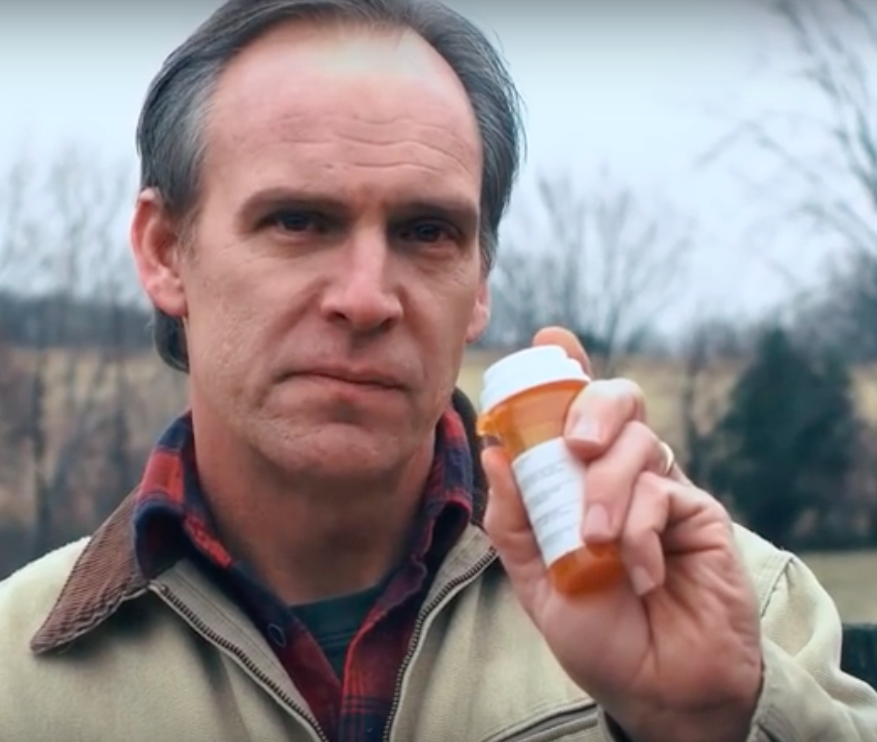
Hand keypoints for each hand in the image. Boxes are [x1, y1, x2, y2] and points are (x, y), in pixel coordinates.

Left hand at [480, 327, 763, 741]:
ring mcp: (663, 489)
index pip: (572, 410)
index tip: (550, 337)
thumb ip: (514, 520)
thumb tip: (494, 452)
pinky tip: (640, 574)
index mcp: (576, 482)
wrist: (655, 686)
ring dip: (607, 489)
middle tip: (573, 446)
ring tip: (594, 542)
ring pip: (639, 442)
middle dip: (593, 407)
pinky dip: (641, 531)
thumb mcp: (537, 580)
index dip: (565, 367)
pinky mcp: (698, 514)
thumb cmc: (597, 631)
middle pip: (618, 401)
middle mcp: (620, 474)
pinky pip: (664, 492)